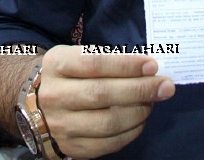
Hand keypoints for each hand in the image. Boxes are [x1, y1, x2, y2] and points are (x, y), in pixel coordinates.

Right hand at [36, 45, 173, 157]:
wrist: (37, 104)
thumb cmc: (69, 75)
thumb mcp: (77, 57)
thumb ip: (108, 61)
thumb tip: (150, 70)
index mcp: (56, 65)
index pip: (95, 63)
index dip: (126, 65)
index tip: (152, 65)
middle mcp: (54, 95)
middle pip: (102, 93)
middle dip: (140, 89)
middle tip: (165, 86)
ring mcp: (61, 125)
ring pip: (108, 122)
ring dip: (139, 112)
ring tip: (152, 103)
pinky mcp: (72, 147)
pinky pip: (108, 144)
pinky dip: (131, 132)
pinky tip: (140, 119)